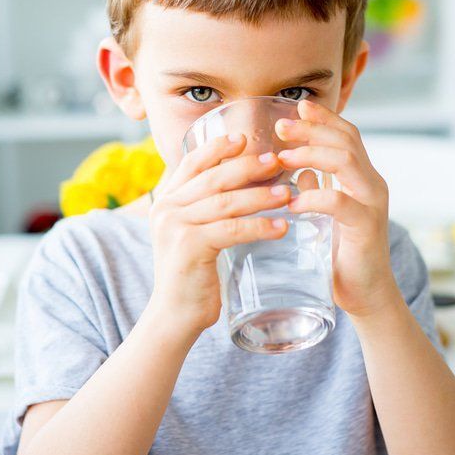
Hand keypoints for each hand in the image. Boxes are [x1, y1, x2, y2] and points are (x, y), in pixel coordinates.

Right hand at [147, 133, 291, 335]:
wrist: (174, 316)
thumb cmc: (194, 275)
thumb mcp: (196, 234)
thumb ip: (210, 210)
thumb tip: (250, 184)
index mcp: (167, 201)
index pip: (191, 162)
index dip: (218, 147)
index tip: (244, 139)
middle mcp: (167, 208)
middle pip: (212, 177)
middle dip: (247, 166)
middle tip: (277, 161)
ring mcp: (175, 226)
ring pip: (224, 201)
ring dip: (259, 195)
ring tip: (287, 193)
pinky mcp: (189, 247)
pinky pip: (231, 229)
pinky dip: (259, 226)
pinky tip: (281, 226)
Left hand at [275, 99, 400, 318]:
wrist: (365, 295)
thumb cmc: (342, 255)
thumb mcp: (326, 215)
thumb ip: (318, 190)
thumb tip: (300, 170)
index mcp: (362, 178)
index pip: (347, 135)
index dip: (324, 119)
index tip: (296, 107)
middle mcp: (372, 184)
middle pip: (346, 141)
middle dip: (313, 129)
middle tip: (281, 127)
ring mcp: (372, 204)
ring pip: (346, 161)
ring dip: (311, 154)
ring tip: (282, 158)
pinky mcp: (367, 227)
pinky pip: (340, 202)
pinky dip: (314, 197)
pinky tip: (293, 202)